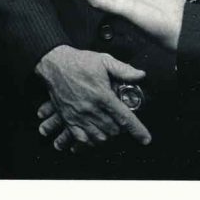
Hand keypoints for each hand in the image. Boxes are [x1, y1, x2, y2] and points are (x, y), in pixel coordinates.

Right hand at [34, 45, 150, 150]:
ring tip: (109, 125)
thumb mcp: (104, 60)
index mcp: (102, 95)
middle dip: (121, 127)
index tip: (145, 139)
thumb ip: (123, 70)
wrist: (54, 64)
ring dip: (108, 133)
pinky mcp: (68, 119)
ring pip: (100, 137)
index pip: (124, 118)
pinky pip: (82, 138)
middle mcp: (91, 108)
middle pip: (114, 130)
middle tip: (120, 118)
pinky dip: (91, 139)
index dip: (137, 130)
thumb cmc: (79, 62)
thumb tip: (141, 75)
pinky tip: (95, 132)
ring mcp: (78, 116)